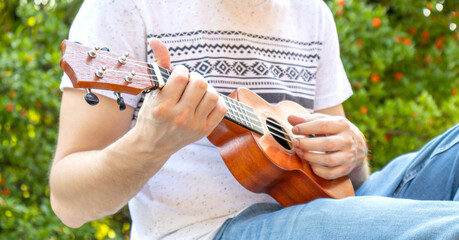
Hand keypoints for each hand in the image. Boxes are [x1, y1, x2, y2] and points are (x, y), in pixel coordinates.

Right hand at [132, 39, 226, 158]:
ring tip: (197, 93)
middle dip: (195, 78)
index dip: (181, 70)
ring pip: (212, 95)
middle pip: (200, 84)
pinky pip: (221, 108)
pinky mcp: (204, 131)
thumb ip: (159, 65)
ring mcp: (193, 125)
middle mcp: (179, 117)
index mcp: (163, 106)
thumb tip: (156, 40)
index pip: (181, 76)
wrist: (153, 145)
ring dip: (206, 89)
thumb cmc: (151, 115)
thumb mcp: (151, 91)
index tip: (177, 75)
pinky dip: (216, 101)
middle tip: (188, 84)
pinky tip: (204, 102)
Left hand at [288, 114, 365, 179]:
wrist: (357, 145)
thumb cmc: (334, 131)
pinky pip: (330, 174)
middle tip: (295, 142)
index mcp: (342, 125)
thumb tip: (290, 118)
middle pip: (326, 144)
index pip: (323, 125)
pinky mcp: (346, 169)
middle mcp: (347, 141)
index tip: (294, 129)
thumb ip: (307, 120)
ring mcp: (348, 156)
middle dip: (307, 144)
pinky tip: (310, 163)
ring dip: (310, 157)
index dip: (306, 128)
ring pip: (328, 160)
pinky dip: (318, 170)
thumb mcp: (324, 121)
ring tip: (300, 152)